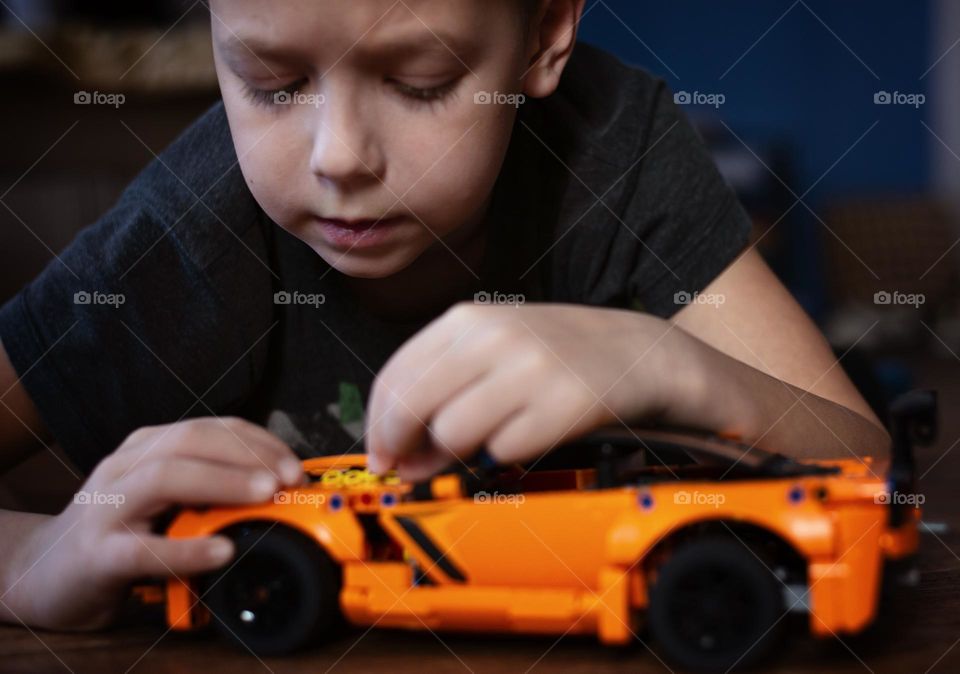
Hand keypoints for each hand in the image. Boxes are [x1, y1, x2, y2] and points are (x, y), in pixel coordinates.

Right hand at [2, 417, 303, 630]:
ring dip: (223, 481)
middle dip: (247, 453)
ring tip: (266, 494)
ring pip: (165, 477)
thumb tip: (280, 490)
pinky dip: (186, 549)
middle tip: (289, 476)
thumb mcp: (166, 501)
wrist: (45, 574)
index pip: (210, 427)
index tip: (295, 464)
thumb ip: (209, 490)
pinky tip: (223, 550)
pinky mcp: (96, 555)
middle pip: (190, 440)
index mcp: (148, 449)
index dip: (258, 440)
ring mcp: (107, 508)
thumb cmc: (119, 533)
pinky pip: (143, 549)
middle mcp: (126, 467)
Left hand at [366, 302, 689, 480]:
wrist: (636, 353)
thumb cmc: (554, 355)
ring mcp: (528, 370)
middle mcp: (493, 337)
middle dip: (398, 447)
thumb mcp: (491, 348)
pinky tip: (526, 435)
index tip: (380, 454)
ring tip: (484, 441)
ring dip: (457, 452)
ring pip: (451, 432)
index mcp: (467, 319)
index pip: (394, 375)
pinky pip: (502, 450)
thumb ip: (439, 388)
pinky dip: (505, 454)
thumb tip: (396, 451)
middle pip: (410, 406)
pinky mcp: (561, 406)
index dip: (377, 425)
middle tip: (406, 469)